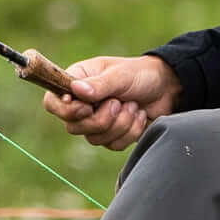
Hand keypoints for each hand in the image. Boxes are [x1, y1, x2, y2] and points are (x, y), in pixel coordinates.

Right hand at [37, 52, 179, 152]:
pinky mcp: (112, 136)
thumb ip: (99, 85)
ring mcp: (95, 122)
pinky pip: (113, 145)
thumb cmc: (140, 74)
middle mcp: (81, 104)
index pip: (52, 103)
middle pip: (73, 127)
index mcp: (76, 83)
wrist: (167, 88)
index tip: (87, 108)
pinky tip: (139, 116)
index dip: (66, 111)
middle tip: (118, 103)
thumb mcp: (121, 75)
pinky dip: (130, 132)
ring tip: (133, 106)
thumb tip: (76, 91)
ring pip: (94, 139)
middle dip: (101, 119)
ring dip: (120, 123)